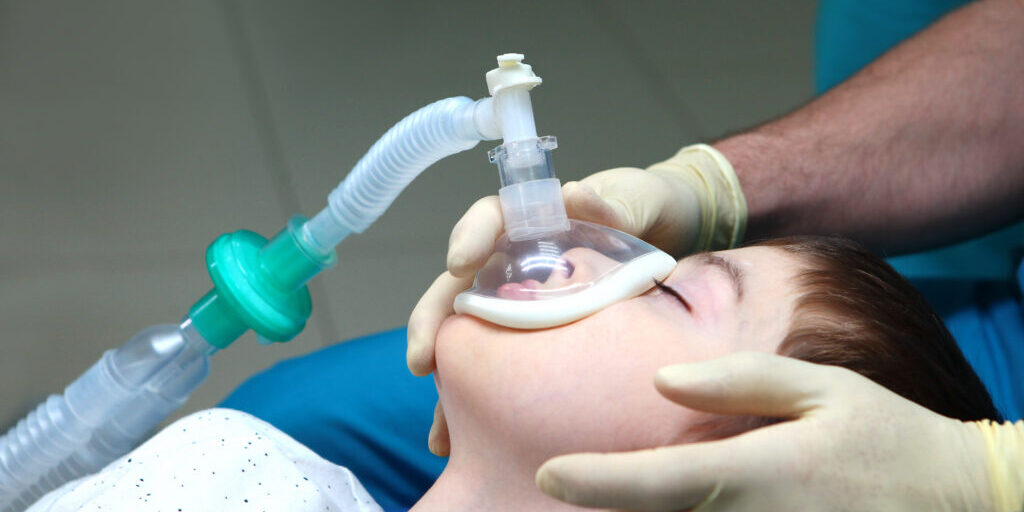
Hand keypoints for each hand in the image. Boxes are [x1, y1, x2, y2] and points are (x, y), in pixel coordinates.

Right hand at [407, 145, 747, 454]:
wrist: (681, 237)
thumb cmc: (650, 207)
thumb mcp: (639, 200)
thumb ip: (615, 201)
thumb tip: (578, 194)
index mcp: (535, 218)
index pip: (489, 220)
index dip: (468, 237)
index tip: (459, 263)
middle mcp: (516, 259)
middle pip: (459, 287)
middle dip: (433, 322)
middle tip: (422, 359)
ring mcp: (522, 300)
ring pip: (469, 336)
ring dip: (449, 380)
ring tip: (442, 428)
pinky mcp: (535, 335)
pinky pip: (499, 366)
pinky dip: (481, 403)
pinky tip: (470, 442)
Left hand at [535, 352, 994, 510]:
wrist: (963, 505)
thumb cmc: (890, 440)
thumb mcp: (826, 391)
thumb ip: (743, 382)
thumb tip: (663, 380)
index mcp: (762, 473)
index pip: (659, 482)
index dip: (596, 481)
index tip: (549, 473)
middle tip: (562, 495)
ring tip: (608, 504)